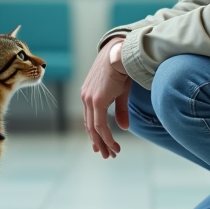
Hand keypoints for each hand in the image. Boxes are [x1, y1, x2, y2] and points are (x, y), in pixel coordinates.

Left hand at [80, 37, 131, 158]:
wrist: (121, 53)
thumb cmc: (122, 69)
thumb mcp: (120, 92)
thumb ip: (120, 111)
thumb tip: (123, 127)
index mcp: (88, 94)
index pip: (89, 118)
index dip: (94, 133)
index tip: (99, 145)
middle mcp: (86, 97)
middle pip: (90, 126)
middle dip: (99, 142)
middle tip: (106, 154)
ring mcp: (89, 99)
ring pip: (94, 128)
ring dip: (103, 143)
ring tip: (111, 154)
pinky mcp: (96, 101)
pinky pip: (100, 125)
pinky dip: (106, 137)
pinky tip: (113, 145)